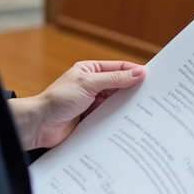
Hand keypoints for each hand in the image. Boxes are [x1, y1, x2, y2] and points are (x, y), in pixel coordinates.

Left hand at [10, 60, 145, 149]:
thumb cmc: (58, 100)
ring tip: (146, 112)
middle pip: (120, 87)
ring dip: (127, 107)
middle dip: (134, 91)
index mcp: (91, 71)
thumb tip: (138, 73)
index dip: (135, 72)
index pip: (118, 68)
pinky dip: (119, 120)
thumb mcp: (88, 84)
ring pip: (116, 104)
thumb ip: (114, 79)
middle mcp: (93, 86)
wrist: (40, 125)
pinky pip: (110, 119)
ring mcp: (93, 104)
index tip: (152, 78)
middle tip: (153, 97)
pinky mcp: (92, 120)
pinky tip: (131, 124)